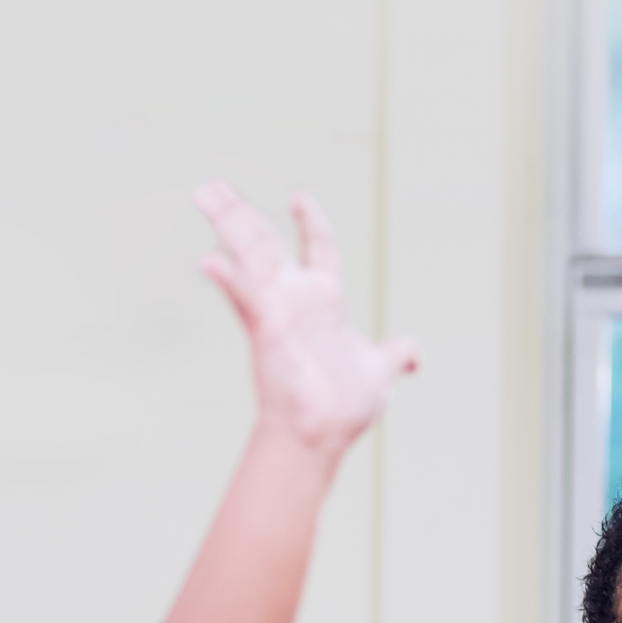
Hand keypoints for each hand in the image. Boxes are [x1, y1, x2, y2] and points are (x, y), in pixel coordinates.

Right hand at [197, 182, 420, 464]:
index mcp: (324, 302)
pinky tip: (209, 261)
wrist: (322, 435)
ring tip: (206, 195)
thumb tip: (415, 354)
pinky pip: (245, 300)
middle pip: (267, 244)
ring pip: (251, 257)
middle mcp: (296, 301)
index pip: (318, 249)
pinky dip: (229, 280)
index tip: (300, 197)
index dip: (311, 223)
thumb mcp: (381, 370)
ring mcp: (278, 313)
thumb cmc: (344, 406)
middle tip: (213, 186)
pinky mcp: (266, 332)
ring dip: (229, 225)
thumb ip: (397, 354)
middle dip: (241, 214)